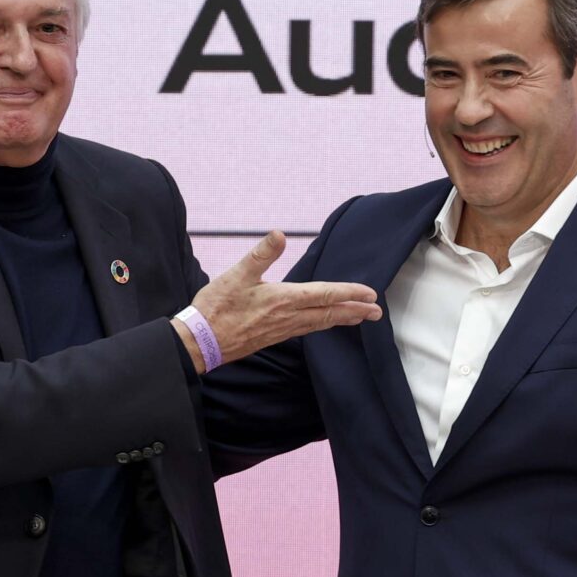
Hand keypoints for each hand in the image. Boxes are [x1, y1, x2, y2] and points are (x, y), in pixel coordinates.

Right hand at [180, 231, 382, 367]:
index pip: (324, 295)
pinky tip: (322, 324)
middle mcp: (287, 317)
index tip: (370, 294)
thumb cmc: (216, 307)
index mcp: (282, 300)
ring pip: (319, 324)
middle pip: (328, 314)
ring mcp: (281, 330)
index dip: (349, 293)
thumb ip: (260, 255)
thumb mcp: (236, 275)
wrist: (199, 342)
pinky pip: (306, 330)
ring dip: (341, 320)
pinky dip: (322, 325)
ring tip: (359, 318)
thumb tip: (279, 234)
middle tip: (377, 312)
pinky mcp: (273, 337)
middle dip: (355, 311)